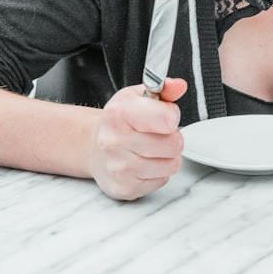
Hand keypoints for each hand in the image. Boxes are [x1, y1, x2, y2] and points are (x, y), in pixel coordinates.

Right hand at [87, 78, 187, 200]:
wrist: (94, 147)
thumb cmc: (120, 121)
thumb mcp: (138, 97)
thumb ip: (164, 90)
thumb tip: (178, 86)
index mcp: (119, 112)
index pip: (167, 119)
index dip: (171, 117)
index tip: (163, 116)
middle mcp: (115, 140)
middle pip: (173, 144)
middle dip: (172, 138)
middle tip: (157, 135)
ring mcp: (118, 167)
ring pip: (172, 164)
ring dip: (167, 157)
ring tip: (151, 149)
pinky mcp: (125, 187)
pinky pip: (162, 180)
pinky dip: (159, 173)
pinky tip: (144, 164)